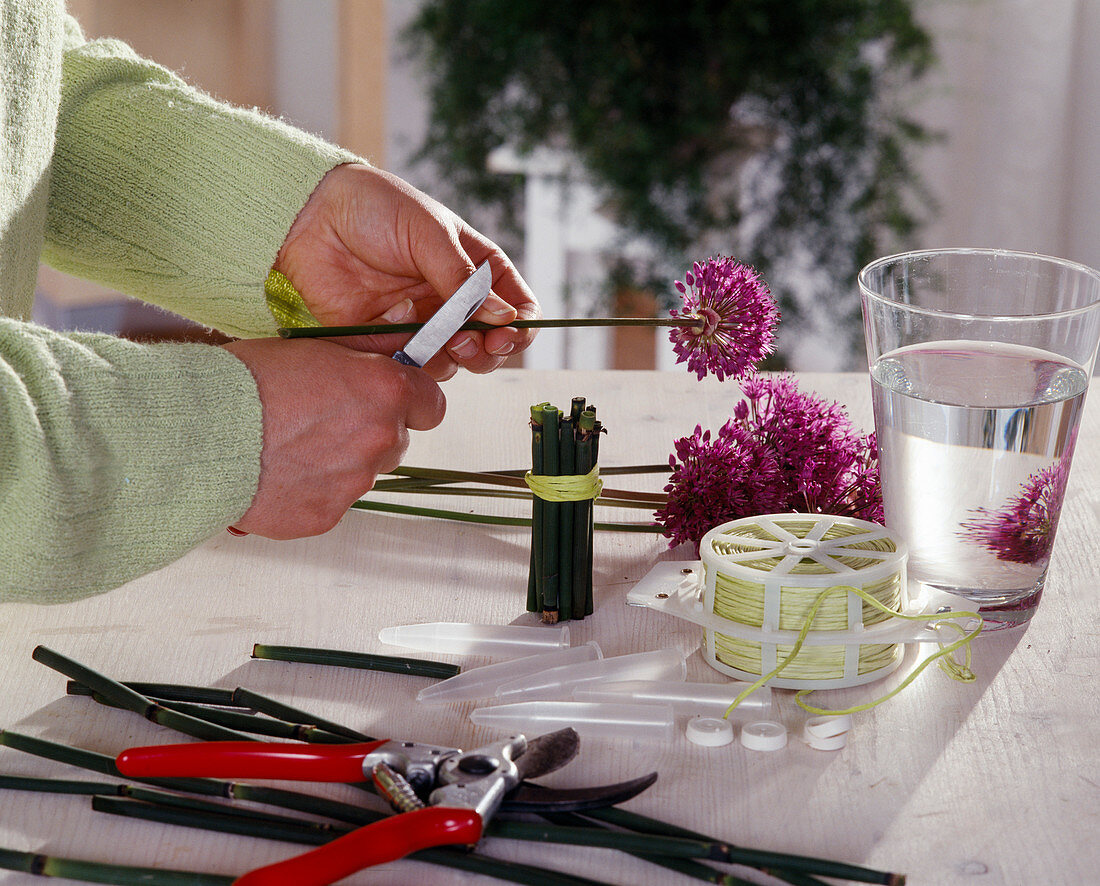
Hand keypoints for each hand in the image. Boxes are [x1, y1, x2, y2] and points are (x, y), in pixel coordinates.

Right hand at [222, 337, 444, 537]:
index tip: (389, 399)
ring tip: (288, 447)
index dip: (410, 401)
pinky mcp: (327, 515)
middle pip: (394, 440)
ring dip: (338, 462)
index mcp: (383, 390)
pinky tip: (277, 473)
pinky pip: (331, 502)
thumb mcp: (312, 348)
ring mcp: (356, 482)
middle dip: (367, 432)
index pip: (431, 404)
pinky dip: (311, 491)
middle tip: (320, 421)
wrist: (194, 433)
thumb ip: (364, 353)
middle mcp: (379, 438)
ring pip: (362, 472)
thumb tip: (397, 338)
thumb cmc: (245, 383)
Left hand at [274, 163, 540, 377]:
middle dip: (488, 351)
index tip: (509, 334)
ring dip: (453, 358)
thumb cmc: (374, 208)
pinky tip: (397, 326)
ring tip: (441, 339)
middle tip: (472, 342)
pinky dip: (411, 358)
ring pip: (453, 363)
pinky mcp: (386, 342)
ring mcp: (420, 323)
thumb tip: (503, 316)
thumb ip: (464, 279)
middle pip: (489, 345)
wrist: (310, 216)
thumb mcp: (429, 232)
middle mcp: (451, 300)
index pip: (515, 306)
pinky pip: (409, 366)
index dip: (520, 326)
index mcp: (473, 268)